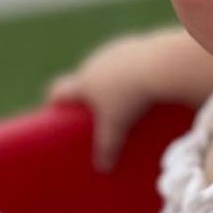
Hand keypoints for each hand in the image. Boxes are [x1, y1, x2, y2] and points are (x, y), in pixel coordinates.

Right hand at [45, 34, 156, 170]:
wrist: (158, 65)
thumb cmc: (131, 99)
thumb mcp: (117, 128)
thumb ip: (108, 147)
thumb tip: (103, 168)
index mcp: (83, 82)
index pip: (58, 90)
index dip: (54, 100)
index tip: (54, 108)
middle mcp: (94, 63)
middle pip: (82, 77)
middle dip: (87, 91)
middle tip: (96, 109)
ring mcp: (114, 51)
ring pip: (106, 66)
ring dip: (110, 77)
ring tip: (125, 95)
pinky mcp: (134, 44)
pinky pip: (127, 57)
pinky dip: (131, 68)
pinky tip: (144, 79)